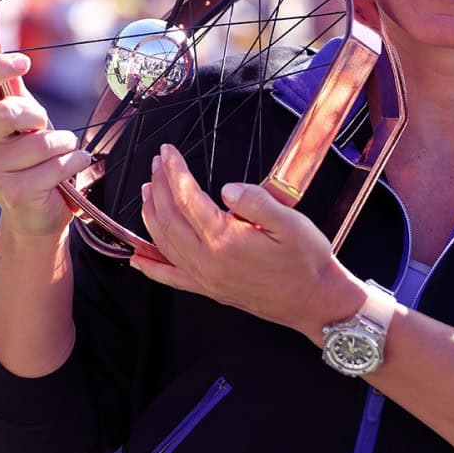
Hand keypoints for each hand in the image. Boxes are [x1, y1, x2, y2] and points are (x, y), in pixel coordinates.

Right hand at [0, 53, 92, 239]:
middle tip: (44, 128)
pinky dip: (75, 162)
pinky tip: (72, 166)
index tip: (24, 62)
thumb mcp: (23, 125)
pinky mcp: (13, 192)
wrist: (34, 214)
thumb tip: (15, 62)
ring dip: (65, 143)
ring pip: (42, 141)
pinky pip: (58, 165)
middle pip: (8, 113)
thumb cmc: (31, 161)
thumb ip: (16, 97)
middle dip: (38, 116)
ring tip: (62, 153)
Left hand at [133, 143, 362, 337]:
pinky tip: (137, 258)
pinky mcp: (210, 290)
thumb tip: (226, 189)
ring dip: (151, 214)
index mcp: (225, 240)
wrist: (316, 301)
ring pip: (164, 243)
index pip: (188, 198)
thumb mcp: (291, 222)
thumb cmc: (307, 260)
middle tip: (156, 163)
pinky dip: (151, 266)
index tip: (167, 151)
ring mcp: (206, 278)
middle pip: (169, 218)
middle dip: (159, 186)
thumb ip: (256, 201)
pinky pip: (171, 277)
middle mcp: (208, 261)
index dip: (175, 171)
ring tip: (147, 191)